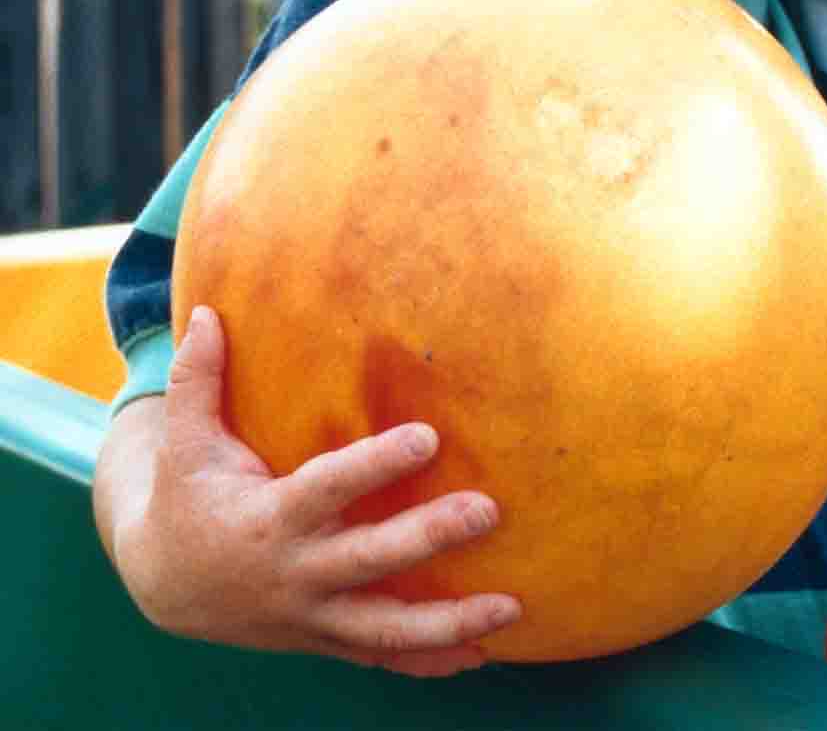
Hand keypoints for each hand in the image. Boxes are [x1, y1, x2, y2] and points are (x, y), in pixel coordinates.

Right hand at [99, 307, 519, 675]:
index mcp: (268, 519)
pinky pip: (382, 657)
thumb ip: (199, 380)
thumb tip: (205, 312)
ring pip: (385, 628)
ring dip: (450, 623)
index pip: (329, 489)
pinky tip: (483, 655)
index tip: (428, 436)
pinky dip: (430, 660)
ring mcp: (313, 614)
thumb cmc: (190, 496)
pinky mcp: (326, 638)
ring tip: (512, 607)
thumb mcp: (184, 442)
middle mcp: (296, 573)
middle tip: (489, 510)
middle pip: (369, 560)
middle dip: (428, 539)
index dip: (375, 465)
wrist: (168, 586)